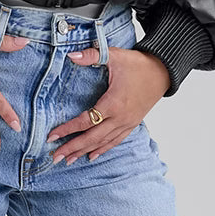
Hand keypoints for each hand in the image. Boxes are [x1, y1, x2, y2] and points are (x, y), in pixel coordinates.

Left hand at [47, 46, 169, 164]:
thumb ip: (92, 56)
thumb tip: (71, 55)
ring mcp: (127, 123)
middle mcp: (120, 118)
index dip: (67, 129)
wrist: (163, 71)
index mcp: (113, 103)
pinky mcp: (132, 124)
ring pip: (103, 142)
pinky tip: (92, 156)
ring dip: (84, 152)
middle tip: (56, 157)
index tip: (51, 136)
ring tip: (69, 160)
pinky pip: (115, 141)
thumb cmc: (138, 64)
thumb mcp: (114, 56)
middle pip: (92, 138)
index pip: (85, 121)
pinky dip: (103, 149)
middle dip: (72, 148)